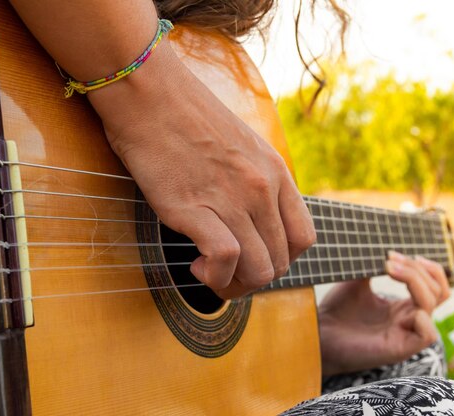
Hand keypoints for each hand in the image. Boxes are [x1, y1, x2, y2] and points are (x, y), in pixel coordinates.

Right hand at [88, 41, 315, 298]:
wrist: (149, 93)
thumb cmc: (185, 118)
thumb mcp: (240, 144)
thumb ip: (254, 179)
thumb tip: (249, 216)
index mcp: (275, 172)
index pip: (304, 238)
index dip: (281, 260)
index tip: (253, 258)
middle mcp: (261, 187)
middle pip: (281, 261)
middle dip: (253, 280)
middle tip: (225, 274)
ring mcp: (232, 197)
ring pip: (259, 269)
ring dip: (234, 286)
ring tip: (208, 273)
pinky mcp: (196, 207)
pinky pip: (226, 259)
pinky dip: (214, 275)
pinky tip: (195, 265)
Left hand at [318, 251, 450, 376]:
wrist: (320, 334)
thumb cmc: (336, 311)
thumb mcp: (357, 281)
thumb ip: (373, 265)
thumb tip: (383, 246)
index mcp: (403, 306)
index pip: (434, 285)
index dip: (425, 266)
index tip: (394, 254)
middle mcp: (409, 320)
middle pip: (437, 290)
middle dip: (416, 269)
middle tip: (389, 259)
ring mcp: (406, 334)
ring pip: (432, 305)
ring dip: (415, 281)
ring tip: (389, 268)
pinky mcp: (399, 349)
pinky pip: (428, 334)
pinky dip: (421, 316)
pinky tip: (397, 305)